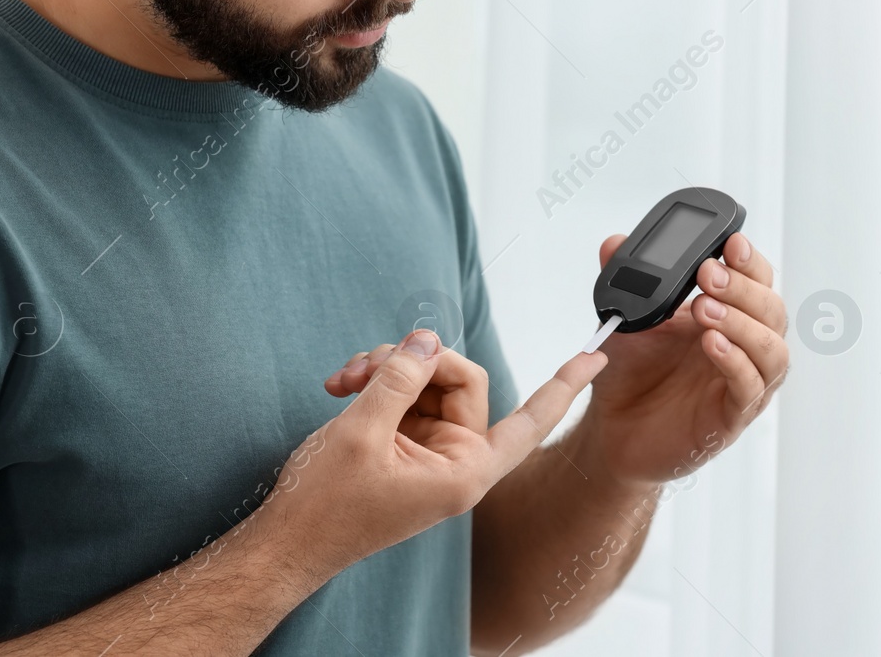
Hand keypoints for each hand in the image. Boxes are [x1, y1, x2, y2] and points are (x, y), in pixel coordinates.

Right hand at [255, 328, 606, 586]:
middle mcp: (454, 460)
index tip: (597, 357)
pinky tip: (342, 385)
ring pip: (429, 380)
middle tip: (366, 366)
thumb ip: (400, 378)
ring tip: (346, 379)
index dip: (563, 387)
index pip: (529, 422)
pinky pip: (406, 393)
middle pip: (461, 380)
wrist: (284, 540)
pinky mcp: (403, 442)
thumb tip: (427, 340)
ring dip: (387, 368)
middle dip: (416, 362)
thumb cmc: (325, 505)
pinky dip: (376, 381)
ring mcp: (429, 450)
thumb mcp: (362, 430)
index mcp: (463, 471)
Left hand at [580, 232, 787, 485]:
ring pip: (772, 350)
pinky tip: (711, 344)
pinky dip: (735, 363)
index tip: (730, 243)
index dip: (750, 261)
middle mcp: (744, 346)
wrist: (612, 428)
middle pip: (772, 311)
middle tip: (708, 275)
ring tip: (706, 310)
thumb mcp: (626, 317)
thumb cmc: (632, 371)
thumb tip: (614, 244)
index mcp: (729, 315)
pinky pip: (750, 388)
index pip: (758, 282)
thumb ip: (626, 281)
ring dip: (743, 324)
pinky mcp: (732, 417)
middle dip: (744, 288)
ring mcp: (743, 383)